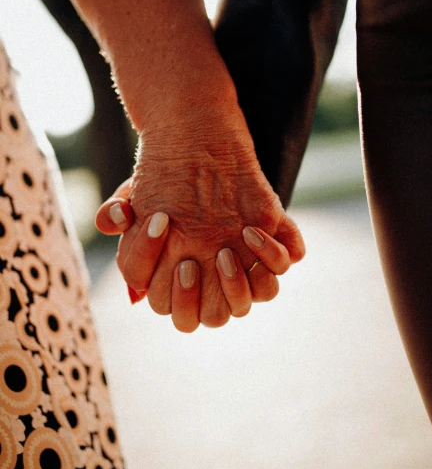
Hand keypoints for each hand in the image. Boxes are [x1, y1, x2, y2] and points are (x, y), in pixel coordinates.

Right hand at [95, 119, 304, 331]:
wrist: (203, 149)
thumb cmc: (166, 182)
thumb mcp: (134, 194)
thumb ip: (116, 212)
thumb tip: (113, 221)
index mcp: (175, 280)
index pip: (166, 305)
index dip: (162, 285)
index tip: (161, 238)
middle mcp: (210, 281)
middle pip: (207, 318)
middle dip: (195, 298)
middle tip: (190, 264)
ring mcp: (243, 268)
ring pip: (243, 305)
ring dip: (236, 286)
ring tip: (224, 253)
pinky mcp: (272, 248)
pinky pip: (280, 270)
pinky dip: (271, 256)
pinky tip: (251, 230)